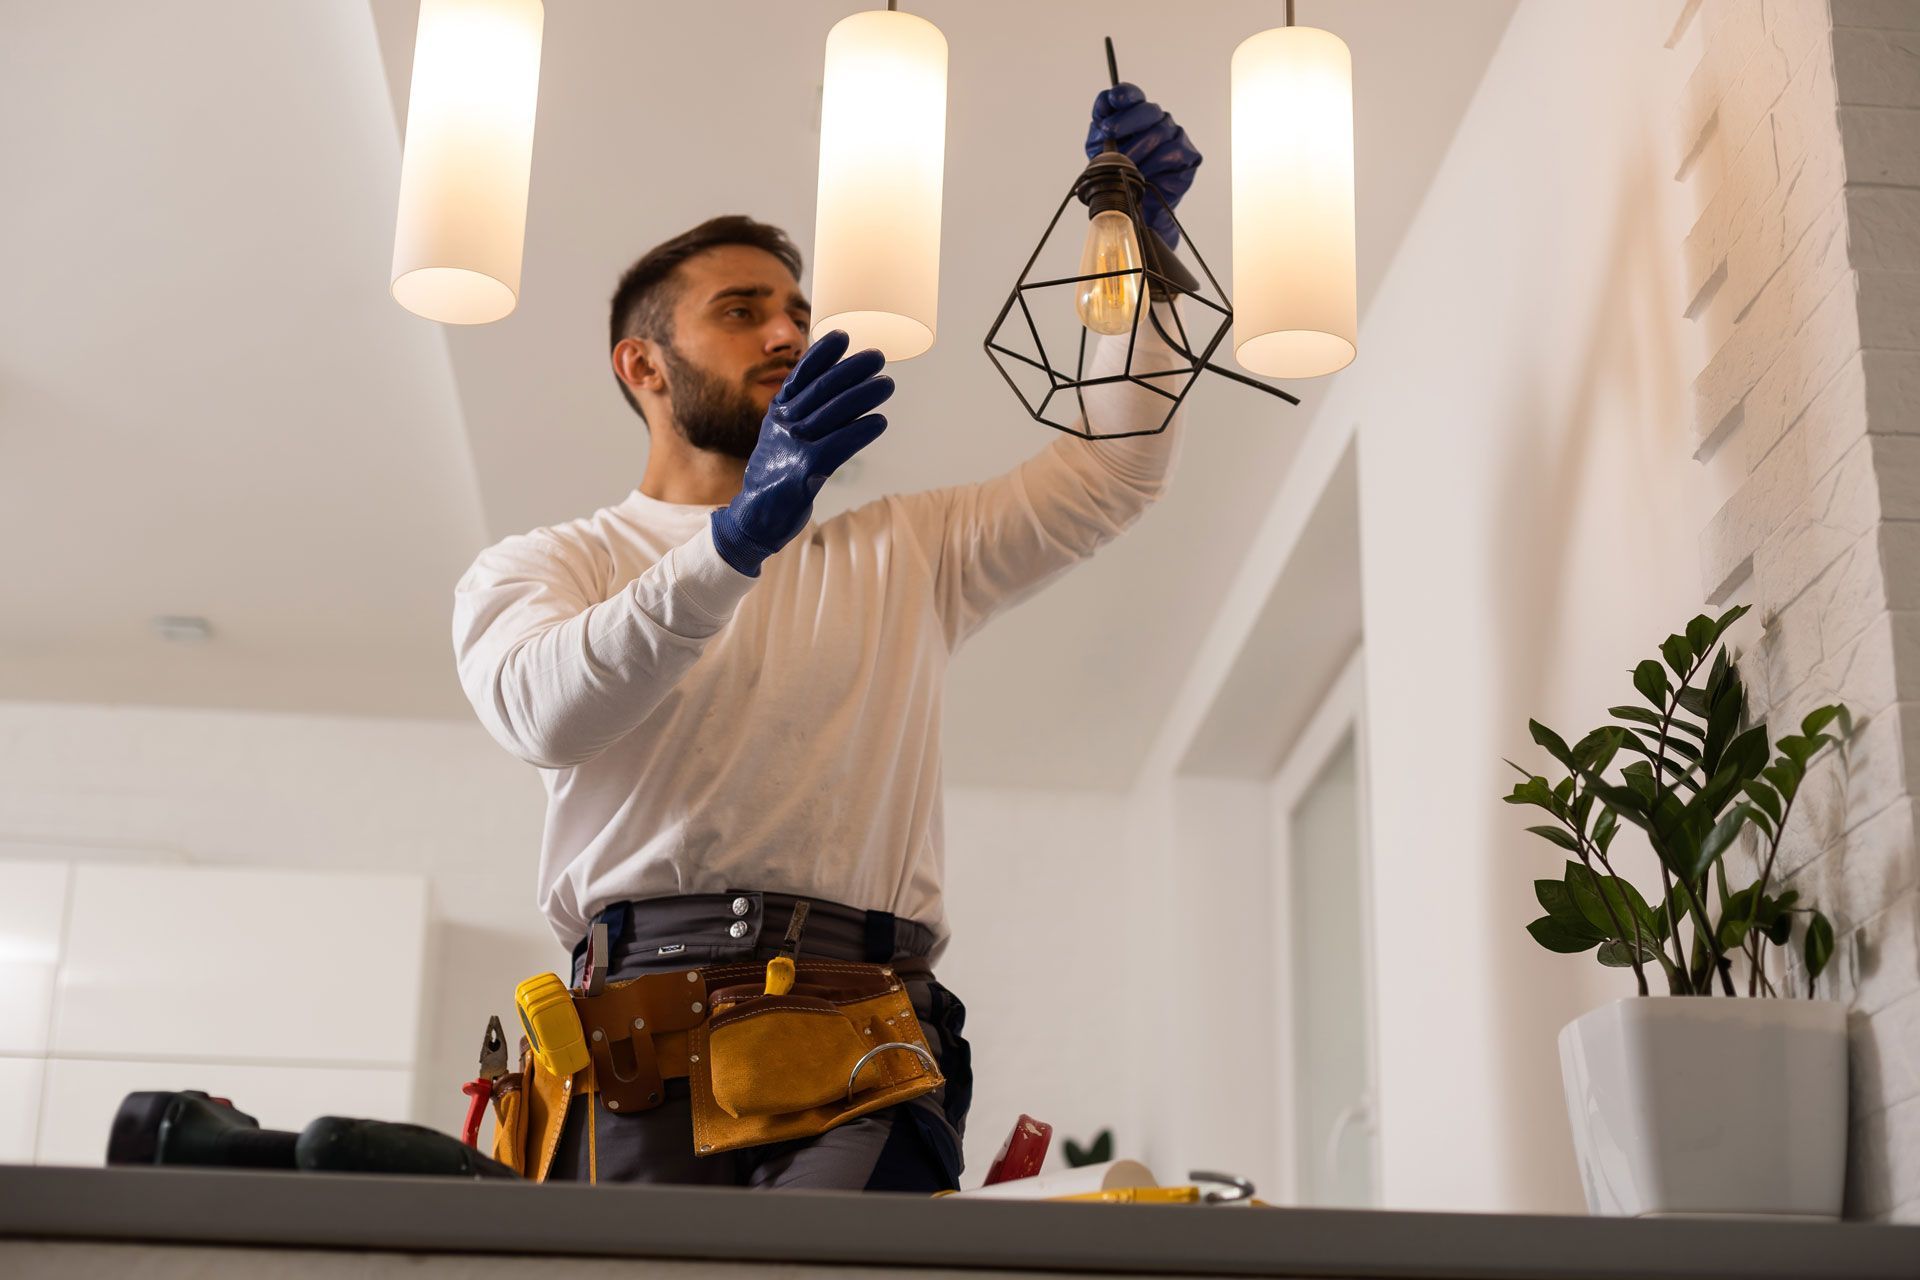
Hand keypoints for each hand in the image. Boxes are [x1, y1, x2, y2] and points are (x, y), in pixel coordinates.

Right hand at [709, 330, 892, 576]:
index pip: (801, 375)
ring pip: (835, 412)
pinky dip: (861, 431)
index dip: (822, 354)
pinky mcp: (805, 469)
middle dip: (853, 368)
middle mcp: (784, 424)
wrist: (756, 517)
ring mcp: (793, 445)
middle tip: (877, 356)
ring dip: (865, 395)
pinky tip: (879, 422)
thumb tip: (836, 389)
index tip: (842, 336)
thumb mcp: (781, 437)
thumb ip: (801, 414)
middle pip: (823, 388)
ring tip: (886, 385)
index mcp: (778, 413)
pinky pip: (839, 444)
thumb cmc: (776, 474)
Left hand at [1085, 82, 1201, 248]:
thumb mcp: (1101, 149)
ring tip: (1124, 164)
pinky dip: (1153, 164)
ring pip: (1158, 132)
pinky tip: (1143, 174)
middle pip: (1147, 110)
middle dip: (1126, 120)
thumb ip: (1101, 126)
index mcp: (1137, 115)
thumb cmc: (1119, 173)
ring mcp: (1175, 136)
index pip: (1133, 96)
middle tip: (1110, 132)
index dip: (1125, 94)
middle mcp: (1158, 121)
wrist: (1134, 204)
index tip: (1114, 99)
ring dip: (1137, 149)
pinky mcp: (1188, 155)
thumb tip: (1105, 104)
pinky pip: (1171, 152)